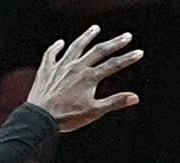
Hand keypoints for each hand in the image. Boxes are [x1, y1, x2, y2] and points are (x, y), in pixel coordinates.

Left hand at [27, 26, 142, 132]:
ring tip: (95, 28)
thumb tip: (135, 97)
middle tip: (126, 36)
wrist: (40, 117)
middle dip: (115, 43)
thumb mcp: (94, 111)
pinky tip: (61, 42)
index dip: (128, 58)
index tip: (139, 52)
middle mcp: (76, 67)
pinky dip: (56, 47)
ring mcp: (61, 66)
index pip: (113, 65)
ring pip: (76, 46)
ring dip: (87, 36)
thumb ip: (115, 102)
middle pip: (99, 51)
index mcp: (89, 77)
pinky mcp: (47, 69)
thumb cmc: (68, 117)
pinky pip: (52, 54)